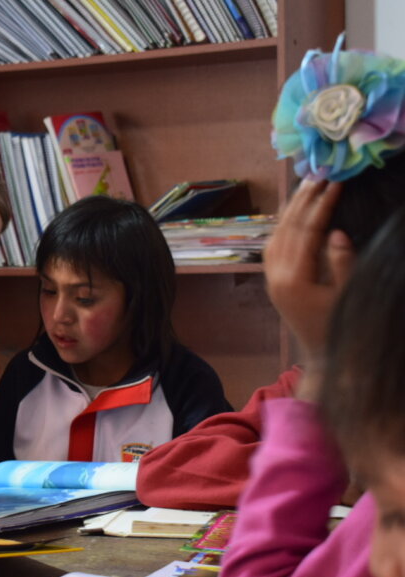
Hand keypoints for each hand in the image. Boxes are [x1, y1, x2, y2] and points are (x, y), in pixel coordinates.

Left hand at [264, 179, 353, 362]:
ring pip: (276, 236)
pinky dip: (283, 226)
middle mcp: (277, 277)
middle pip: (287, 229)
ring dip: (291, 210)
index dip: (322, 205)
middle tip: (319, 175)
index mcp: (295, 280)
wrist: (324, 357)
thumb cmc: (342, 327)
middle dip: (303, 200)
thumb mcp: (349, 295)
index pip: (307, 232)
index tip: (335, 183)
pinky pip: (273, 247)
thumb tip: (335, 231)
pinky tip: (294, 213)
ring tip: (307, 186)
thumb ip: (343, 264)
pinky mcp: (273, 282)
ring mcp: (272, 280)